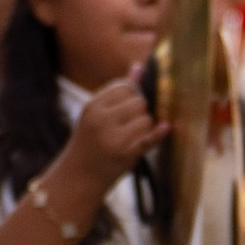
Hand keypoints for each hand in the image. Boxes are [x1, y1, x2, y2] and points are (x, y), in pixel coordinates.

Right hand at [51, 69, 166, 215]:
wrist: (79, 176)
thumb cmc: (90, 141)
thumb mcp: (97, 114)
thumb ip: (118, 91)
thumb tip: (138, 67)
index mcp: (93, 106)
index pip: (125, 87)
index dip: (132, 95)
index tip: (127, 108)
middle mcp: (101, 120)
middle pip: (139, 101)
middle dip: (140, 111)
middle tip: (128, 126)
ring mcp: (113, 138)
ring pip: (147, 119)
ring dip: (146, 127)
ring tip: (130, 138)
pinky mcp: (125, 154)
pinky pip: (150, 138)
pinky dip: (159, 133)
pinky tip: (166, 128)